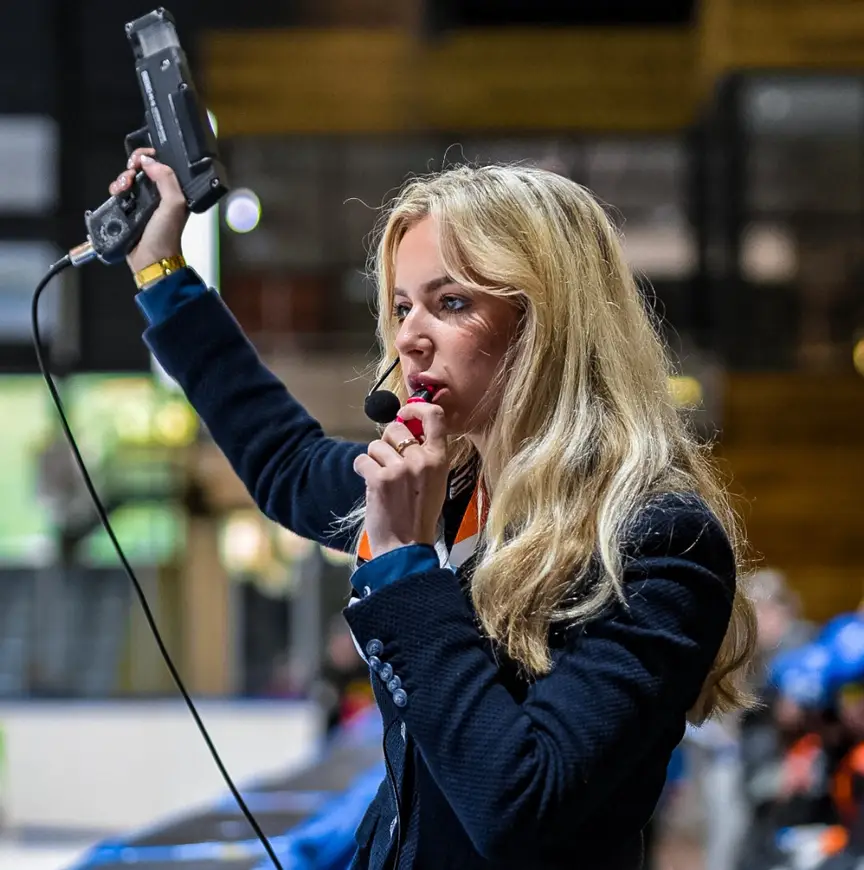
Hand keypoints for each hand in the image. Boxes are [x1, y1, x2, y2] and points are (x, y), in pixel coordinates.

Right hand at [108, 147, 188, 274]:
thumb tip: (149, 161)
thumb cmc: (166, 234)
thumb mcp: (174, 204)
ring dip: (123, 178)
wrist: (150, 259)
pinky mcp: (128, 210)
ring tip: (123, 186)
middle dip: (134, 166)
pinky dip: (116, 188)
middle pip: (143, 169)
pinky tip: (116, 192)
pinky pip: (119, 192)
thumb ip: (166, 179)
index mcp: (173, 192)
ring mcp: (142, 202)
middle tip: (131, 172)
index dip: (151, 157)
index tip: (142, 158)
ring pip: (129, 179)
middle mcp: (159, 195)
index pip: (162, 166)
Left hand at [353, 402, 448, 558]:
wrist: (406, 548)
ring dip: (374, 461)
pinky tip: (372, 487)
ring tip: (383, 483)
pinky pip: (362, 460)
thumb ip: (425, 455)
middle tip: (387, 462)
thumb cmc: (418, 517)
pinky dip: (362, 471)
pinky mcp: (380, 479)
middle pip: (395, 429)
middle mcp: (422, 460)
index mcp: (440, 459)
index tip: (406, 411)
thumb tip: (405, 427)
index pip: (434, 416)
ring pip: (375, 446)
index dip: (416, 407)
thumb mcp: (435, 483)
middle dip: (386, 441)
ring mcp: (400, 469)